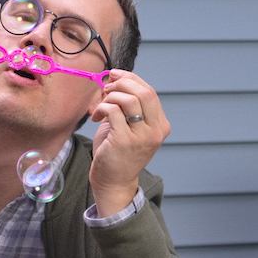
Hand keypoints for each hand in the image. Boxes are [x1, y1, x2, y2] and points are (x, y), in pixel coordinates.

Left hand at [86, 69, 166, 217]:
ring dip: (110, 96)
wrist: (114, 182)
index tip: (114, 76)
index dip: (130, 78)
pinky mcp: (124, 140)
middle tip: (106, 87)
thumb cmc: (118, 152)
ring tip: (100, 105)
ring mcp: (142, 136)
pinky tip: (96, 116)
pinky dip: (102, 107)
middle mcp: (156, 130)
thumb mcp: (130, 126)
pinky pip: (113, 110)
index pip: (149, 91)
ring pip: (129, 99)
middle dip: (122, 82)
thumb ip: (129, 104)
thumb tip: (116, 77)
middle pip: (144, 92)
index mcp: (161, 125)